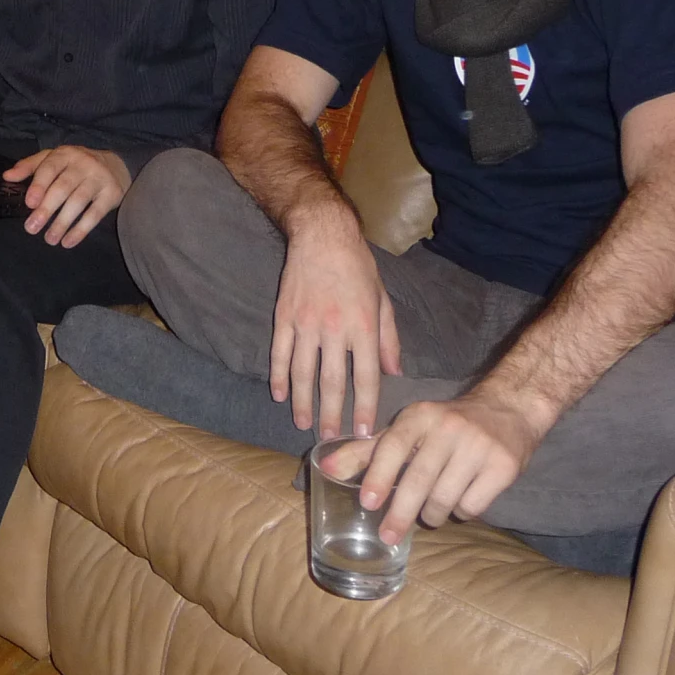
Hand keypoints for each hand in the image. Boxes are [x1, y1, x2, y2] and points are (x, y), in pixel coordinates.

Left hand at [4, 146, 129, 248]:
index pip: (50, 168)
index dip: (39, 185)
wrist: (116, 165)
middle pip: (63, 187)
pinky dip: (81, 230)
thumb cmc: (76, 165)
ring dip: (62, 223)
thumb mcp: (53, 159)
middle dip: (47, 209)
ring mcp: (98, 178)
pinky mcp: (111, 194)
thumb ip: (29, 167)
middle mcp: (82, 164)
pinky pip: (95, 214)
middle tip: (32, 227)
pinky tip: (68, 241)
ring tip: (49, 239)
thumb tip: (7, 177)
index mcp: (64, 154)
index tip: (30, 204)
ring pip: (78, 202)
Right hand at [271, 215, 399, 439]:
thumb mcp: (383, 300)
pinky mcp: (284, 316)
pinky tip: (280, 394)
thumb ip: (389, 339)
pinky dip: (279, 376)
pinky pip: (280, 353)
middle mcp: (335, 328)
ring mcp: (306, 323)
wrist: (322, 235)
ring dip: (303, 401)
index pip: (365, 377)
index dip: (365, 407)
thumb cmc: (358, 267)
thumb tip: (394, 373)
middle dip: (331, 414)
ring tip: (304, 423)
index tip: (363, 432)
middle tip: (329, 438)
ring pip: (303, 372)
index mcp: (364, 326)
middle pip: (331, 381)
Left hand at [343, 390, 544, 544]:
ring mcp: (478, 447)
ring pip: (445, 499)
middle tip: (388, 535)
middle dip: (400, 514)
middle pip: (418, 480)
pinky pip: (473, 505)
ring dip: (432, 514)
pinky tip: (460, 500)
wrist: (509, 409)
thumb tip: (326, 468)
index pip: (393, 446)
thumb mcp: (406, 430)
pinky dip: (462, 512)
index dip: (378, 475)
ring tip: (429, 512)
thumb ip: (367, 451)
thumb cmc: (445, 425)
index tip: (367, 502)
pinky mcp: (503, 467)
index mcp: (419, 416)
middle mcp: (448, 428)